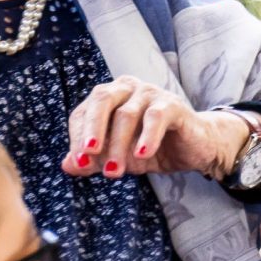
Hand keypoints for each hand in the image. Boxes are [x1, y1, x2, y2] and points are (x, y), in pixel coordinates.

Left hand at [64, 77, 245, 181]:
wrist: (193, 149)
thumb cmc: (150, 148)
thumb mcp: (117, 157)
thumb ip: (93, 160)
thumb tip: (68, 165)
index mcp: (109, 97)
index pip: (83, 112)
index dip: (78, 138)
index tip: (81, 164)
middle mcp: (127, 88)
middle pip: (101, 101)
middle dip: (92, 130)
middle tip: (88, 156)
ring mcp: (151, 93)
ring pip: (127, 114)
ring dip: (118, 146)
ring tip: (115, 172)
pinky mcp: (173, 104)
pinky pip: (156, 117)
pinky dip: (147, 136)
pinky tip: (143, 154)